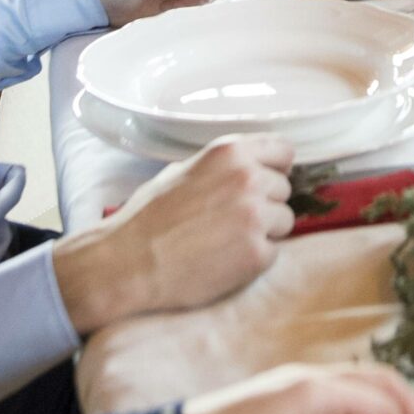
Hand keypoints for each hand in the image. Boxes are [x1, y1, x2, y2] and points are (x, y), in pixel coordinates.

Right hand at [49, 135, 293, 331]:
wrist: (128, 262)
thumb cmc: (149, 217)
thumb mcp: (182, 170)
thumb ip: (222, 166)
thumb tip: (252, 168)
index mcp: (230, 152)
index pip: (284, 150)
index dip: (274, 169)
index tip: (264, 182)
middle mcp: (248, 178)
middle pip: (284, 189)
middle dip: (265, 204)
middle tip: (232, 220)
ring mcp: (256, 216)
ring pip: (285, 221)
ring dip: (264, 232)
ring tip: (227, 240)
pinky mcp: (257, 254)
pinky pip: (274, 253)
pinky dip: (255, 260)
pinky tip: (225, 260)